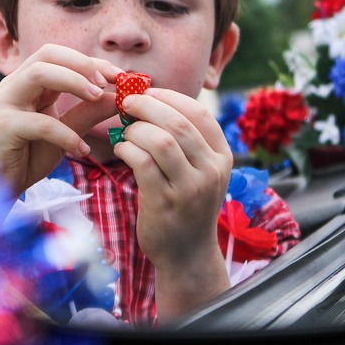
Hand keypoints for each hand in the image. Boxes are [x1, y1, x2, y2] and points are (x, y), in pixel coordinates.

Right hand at [0, 44, 121, 195]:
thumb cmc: (30, 154)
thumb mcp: (67, 130)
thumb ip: (90, 112)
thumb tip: (119, 98)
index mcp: (29, 82)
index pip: (60, 56)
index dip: (91, 61)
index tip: (120, 75)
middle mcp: (15, 86)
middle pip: (47, 53)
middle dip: (82, 63)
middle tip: (105, 83)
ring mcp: (5, 104)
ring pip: (38, 74)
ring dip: (73, 82)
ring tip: (96, 97)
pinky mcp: (3, 128)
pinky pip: (39, 122)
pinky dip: (66, 134)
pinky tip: (82, 149)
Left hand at [113, 87, 231, 317]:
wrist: (187, 253)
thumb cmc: (187, 205)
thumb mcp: (200, 171)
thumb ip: (187, 141)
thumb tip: (155, 100)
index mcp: (222, 157)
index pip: (200, 113)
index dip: (170, 97)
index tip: (147, 91)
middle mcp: (212, 170)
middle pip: (178, 122)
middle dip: (147, 105)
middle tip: (126, 101)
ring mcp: (191, 187)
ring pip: (160, 140)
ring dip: (135, 129)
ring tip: (125, 132)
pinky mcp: (165, 202)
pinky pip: (143, 163)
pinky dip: (127, 149)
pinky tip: (121, 149)